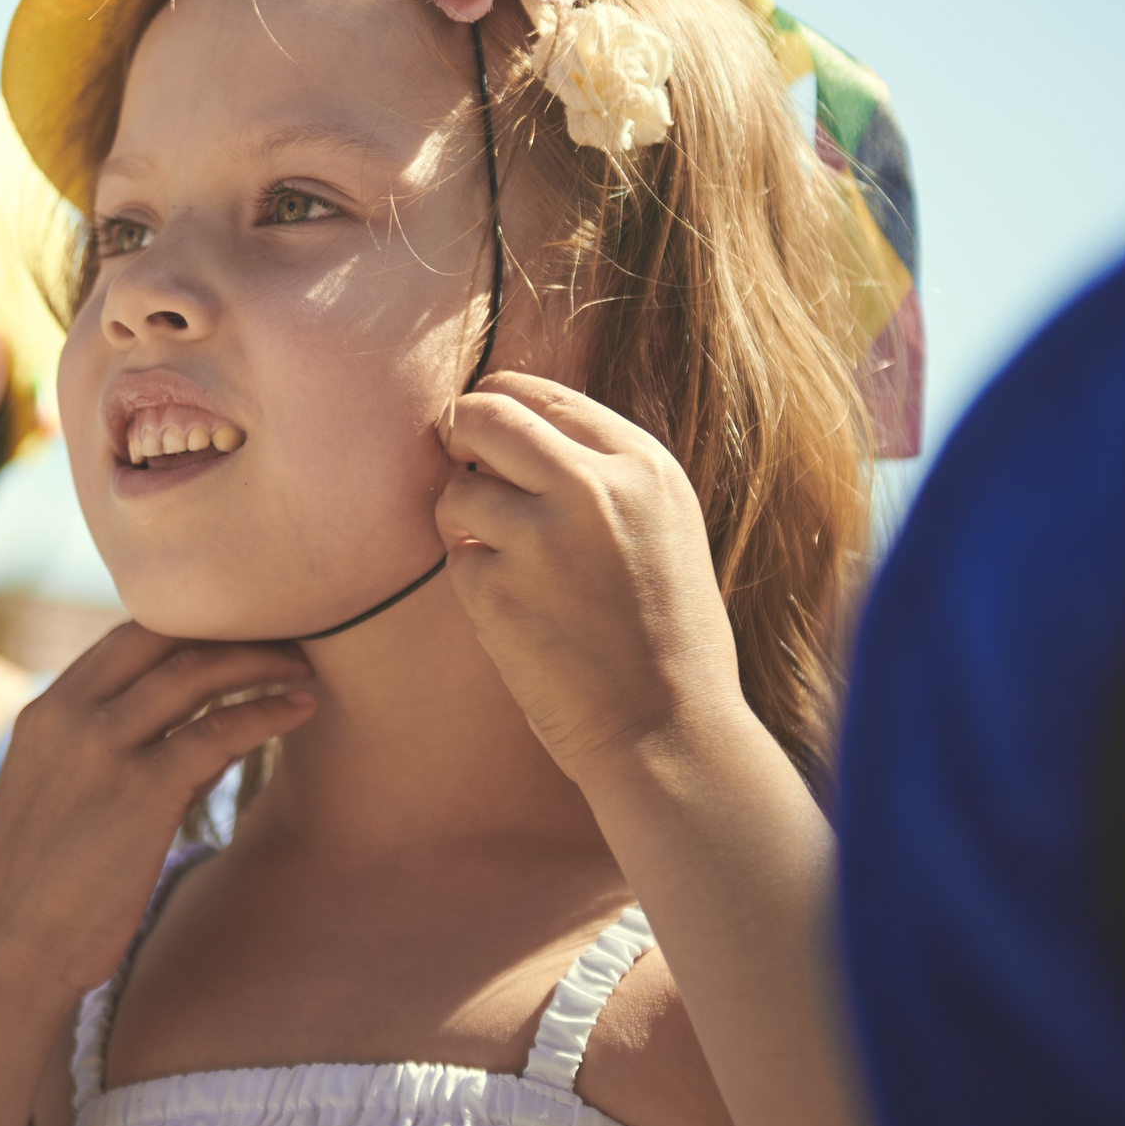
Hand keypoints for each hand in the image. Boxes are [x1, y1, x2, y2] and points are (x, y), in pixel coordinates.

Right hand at [0, 623, 314, 1001]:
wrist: (10, 957)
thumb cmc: (44, 894)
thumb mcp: (60, 801)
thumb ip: (121, 758)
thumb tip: (210, 737)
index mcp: (45, 714)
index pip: (125, 638)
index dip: (189, 625)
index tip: (238, 630)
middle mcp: (69, 716)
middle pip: (162, 637)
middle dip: (228, 628)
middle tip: (283, 634)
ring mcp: (103, 749)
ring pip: (195, 672)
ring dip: (258, 661)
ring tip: (303, 666)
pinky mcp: (142, 791)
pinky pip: (220, 730)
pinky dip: (267, 712)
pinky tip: (300, 710)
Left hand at [436, 373, 747, 785]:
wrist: (669, 731)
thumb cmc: (665, 631)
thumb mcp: (663, 524)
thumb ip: (602, 471)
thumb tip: (510, 425)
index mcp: (643, 465)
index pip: (542, 394)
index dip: (501, 406)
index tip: (487, 433)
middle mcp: (593, 488)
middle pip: (484, 415)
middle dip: (459, 436)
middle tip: (460, 468)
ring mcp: (542, 539)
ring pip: (456, 490)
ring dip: (461, 521)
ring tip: (502, 562)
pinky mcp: (497, 591)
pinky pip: (455, 560)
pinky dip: (472, 582)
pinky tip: (517, 614)